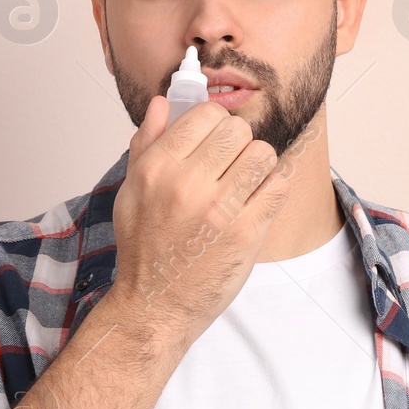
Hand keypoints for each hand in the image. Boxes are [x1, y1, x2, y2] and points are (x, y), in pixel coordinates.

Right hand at [107, 95, 289, 344]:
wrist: (155, 304)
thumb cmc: (144, 248)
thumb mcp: (131, 191)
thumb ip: (147, 144)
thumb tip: (162, 104)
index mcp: (157, 169)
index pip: (205, 114)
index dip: (215, 123)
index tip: (214, 140)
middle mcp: (187, 185)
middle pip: (238, 130)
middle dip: (239, 142)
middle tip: (231, 162)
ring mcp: (219, 210)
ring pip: (263, 154)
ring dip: (259, 165)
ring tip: (245, 182)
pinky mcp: (246, 234)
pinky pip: (277, 188)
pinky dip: (272, 190)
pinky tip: (256, 201)